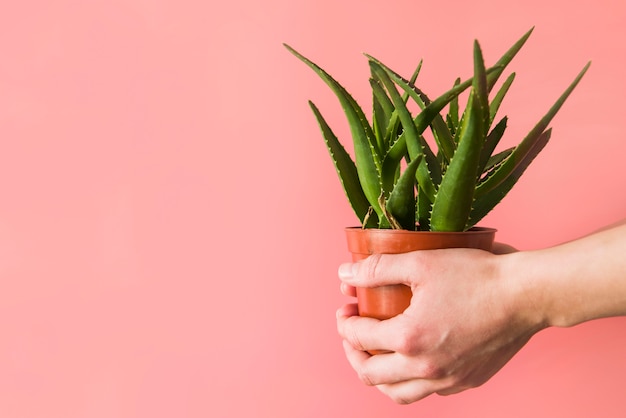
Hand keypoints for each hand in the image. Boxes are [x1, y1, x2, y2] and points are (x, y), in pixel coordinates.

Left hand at [336, 246, 543, 403]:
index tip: (345, 308)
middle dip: (352, 352)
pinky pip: (429, 392)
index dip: (345, 322)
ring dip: (378, 376)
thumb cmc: (476, 275)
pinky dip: (411, 381)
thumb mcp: (420, 262)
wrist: (527, 294)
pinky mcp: (469, 381)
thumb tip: (344, 274)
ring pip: (398, 394)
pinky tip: (412, 360)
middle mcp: (426, 368)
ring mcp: (449, 380)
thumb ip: (377, 269)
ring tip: (373, 355)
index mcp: (409, 339)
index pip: (359, 338)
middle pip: (371, 375)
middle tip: (351, 333)